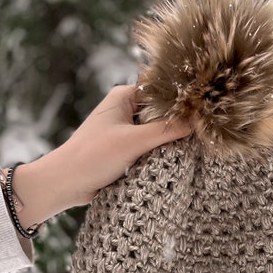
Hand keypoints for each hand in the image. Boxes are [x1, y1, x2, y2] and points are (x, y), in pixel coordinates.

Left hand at [11, 85, 191, 226]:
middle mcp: (126, 109)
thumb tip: (199, 121)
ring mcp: (127, 130)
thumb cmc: (92, 156)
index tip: (206, 106)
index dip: (184, 98)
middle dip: (181, 120)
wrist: (65, 183)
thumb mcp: (133, 141)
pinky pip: (152, 146)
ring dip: (172, 138)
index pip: (163, 89)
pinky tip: (180, 156)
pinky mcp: (127, 149)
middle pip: (164, 110)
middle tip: (206, 127)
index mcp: (124, 97)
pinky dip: (163, 151)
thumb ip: (167, 130)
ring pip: (159, 130)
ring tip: (197, 142)